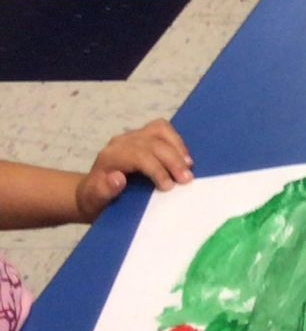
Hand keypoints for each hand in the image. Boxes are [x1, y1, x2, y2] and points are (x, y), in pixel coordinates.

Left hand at [76, 120, 192, 222]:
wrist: (92, 192)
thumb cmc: (95, 199)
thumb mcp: (94, 201)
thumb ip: (103, 191)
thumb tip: (118, 178)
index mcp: (110, 156)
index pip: (139, 155)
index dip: (158, 169)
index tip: (169, 187)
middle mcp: (121, 142)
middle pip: (153, 142)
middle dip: (173, 160)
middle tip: (187, 179)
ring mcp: (133, 136)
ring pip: (160, 130)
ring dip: (177, 147)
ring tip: (189, 165)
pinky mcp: (142, 134)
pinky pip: (162, 128)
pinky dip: (176, 140)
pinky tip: (183, 156)